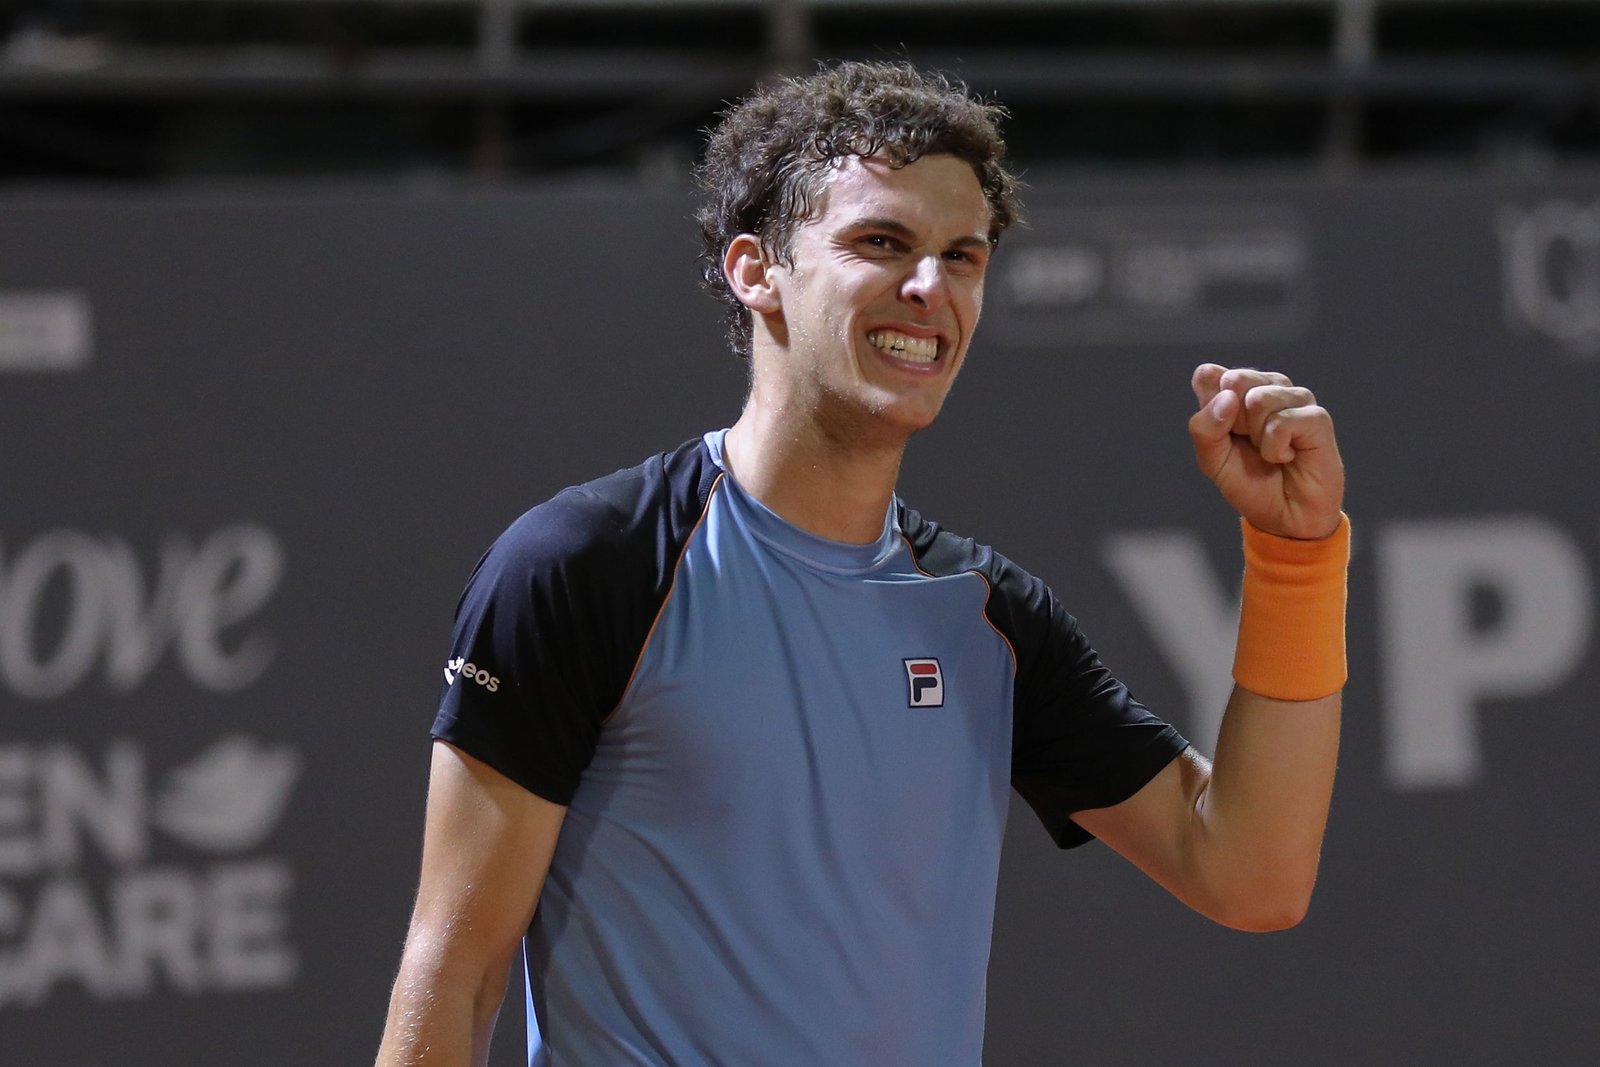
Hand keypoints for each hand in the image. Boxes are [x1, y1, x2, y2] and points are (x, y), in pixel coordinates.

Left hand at [1188, 364, 1344, 539]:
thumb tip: (1228, 397)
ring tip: (1270, 452)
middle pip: (1234, 379)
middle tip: (1249, 443)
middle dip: (1233, 421)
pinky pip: (1281, 422)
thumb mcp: (1212, 460)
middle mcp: (1267, 387)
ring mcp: (1294, 399)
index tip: (1225, 434)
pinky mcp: (1316, 416)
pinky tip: (1288, 457)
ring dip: (1257, 437)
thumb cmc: (1250, 483)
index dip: (1210, 409)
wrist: (1284, 518)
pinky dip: (1275, 449)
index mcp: (1237, 391)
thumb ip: (1205, 427)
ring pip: (1258, 399)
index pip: (1209, 375)